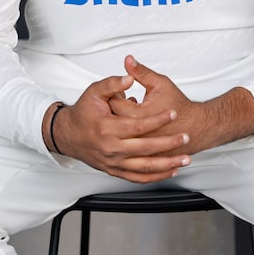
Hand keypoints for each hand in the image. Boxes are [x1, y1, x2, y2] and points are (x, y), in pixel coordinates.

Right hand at [48, 72, 191, 183]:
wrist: (67, 135)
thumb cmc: (82, 114)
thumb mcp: (93, 92)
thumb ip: (112, 84)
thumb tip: (129, 77)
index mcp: (107, 128)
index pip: (138, 125)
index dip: (157, 119)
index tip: (173, 113)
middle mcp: (111, 148)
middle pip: (145, 149)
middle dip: (169, 144)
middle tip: (186, 138)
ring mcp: (113, 162)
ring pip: (145, 167)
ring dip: (167, 165)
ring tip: (185, 159)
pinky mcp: (115, 171)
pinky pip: (138, 178)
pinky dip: (156, 176)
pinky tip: (170, 170)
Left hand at [109, 56, 253, 155]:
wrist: (196, 126)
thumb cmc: (179, 105)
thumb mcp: (159, 83)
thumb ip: (141, 72)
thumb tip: (128, 61)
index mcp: (137, 115)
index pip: (113, 103)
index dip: (116, 94)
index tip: (122, 91)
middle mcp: (135, 133)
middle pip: (112, 119)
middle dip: (115, 109)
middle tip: (125, 102)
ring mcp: (139, 146)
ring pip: (118, 134)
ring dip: (119, 123)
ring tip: (130, 114)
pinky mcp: (142, 154)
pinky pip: (127, 146)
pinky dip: (127, 136)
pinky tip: (134, 127)